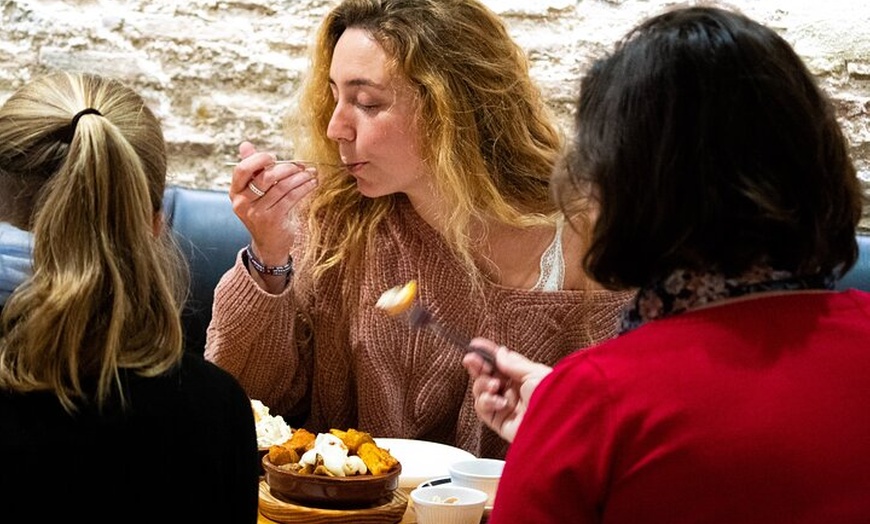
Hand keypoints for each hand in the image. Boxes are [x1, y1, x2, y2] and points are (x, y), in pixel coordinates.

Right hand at [229, 141, 317, 291]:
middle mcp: (243, 203)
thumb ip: (251, 169)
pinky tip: (312, 183)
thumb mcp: (253, 192)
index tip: (274, 157)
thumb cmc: (262, 212)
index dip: (258, 159)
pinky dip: (304, 187)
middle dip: (286, 168)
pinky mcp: (274, 219)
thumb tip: (245, 145)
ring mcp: (258, 212)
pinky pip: (291, 197)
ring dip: (300, 177)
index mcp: (235, 192)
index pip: (242, 169)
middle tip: (300, 166)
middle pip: (266, 177)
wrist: (268, 243)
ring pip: (282, 186)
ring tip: (311, 173)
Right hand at [462, 338, 552, 442]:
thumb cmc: (554, 396)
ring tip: (494, 385)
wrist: (558, 421)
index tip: (475, 344)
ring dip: (483, 385)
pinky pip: (484, 409)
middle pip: (488, 376)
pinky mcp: (501, 422)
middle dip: (478, 366)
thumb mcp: (534, 372)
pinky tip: (499, 401)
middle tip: (471, 360)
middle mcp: (514, 391)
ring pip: (482, 392)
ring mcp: (506, 407)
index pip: (501, 363)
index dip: (488, 354)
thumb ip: (513, 364)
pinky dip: (486, 402)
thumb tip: (500, 353)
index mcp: (524, 377)